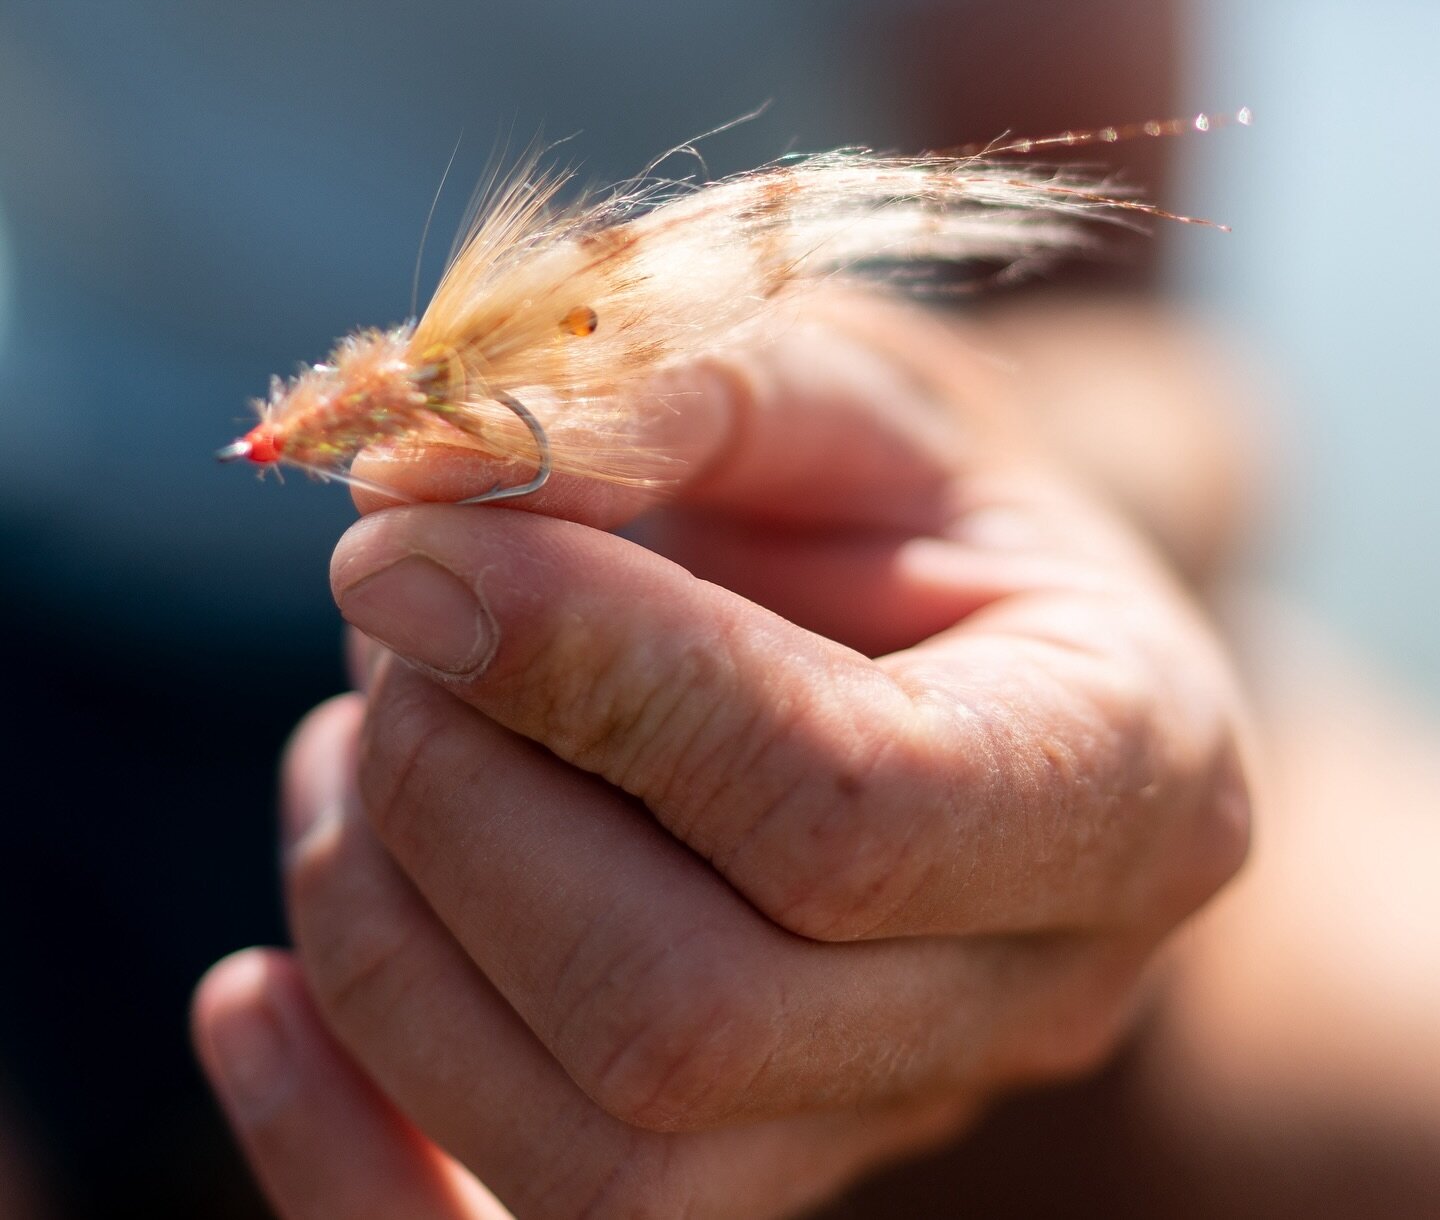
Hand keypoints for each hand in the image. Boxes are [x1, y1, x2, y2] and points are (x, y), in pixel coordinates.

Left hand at [193, 299, 1250, 1219]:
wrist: (926, 621)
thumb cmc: (890, 486)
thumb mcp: (833, 380)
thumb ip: (671, 397)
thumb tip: (423, 479)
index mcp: (1125, 769)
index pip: (842, 802)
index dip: (590, 676)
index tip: (402, 545)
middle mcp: (1033, 993)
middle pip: (691, 1013)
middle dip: (463, 794)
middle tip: (388, 611)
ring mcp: (883, 1122)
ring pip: (596, 1160)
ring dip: (387, 928)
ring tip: (360, 731)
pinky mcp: (736, 1182)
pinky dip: (334, 1163)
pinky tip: (247, 1005)